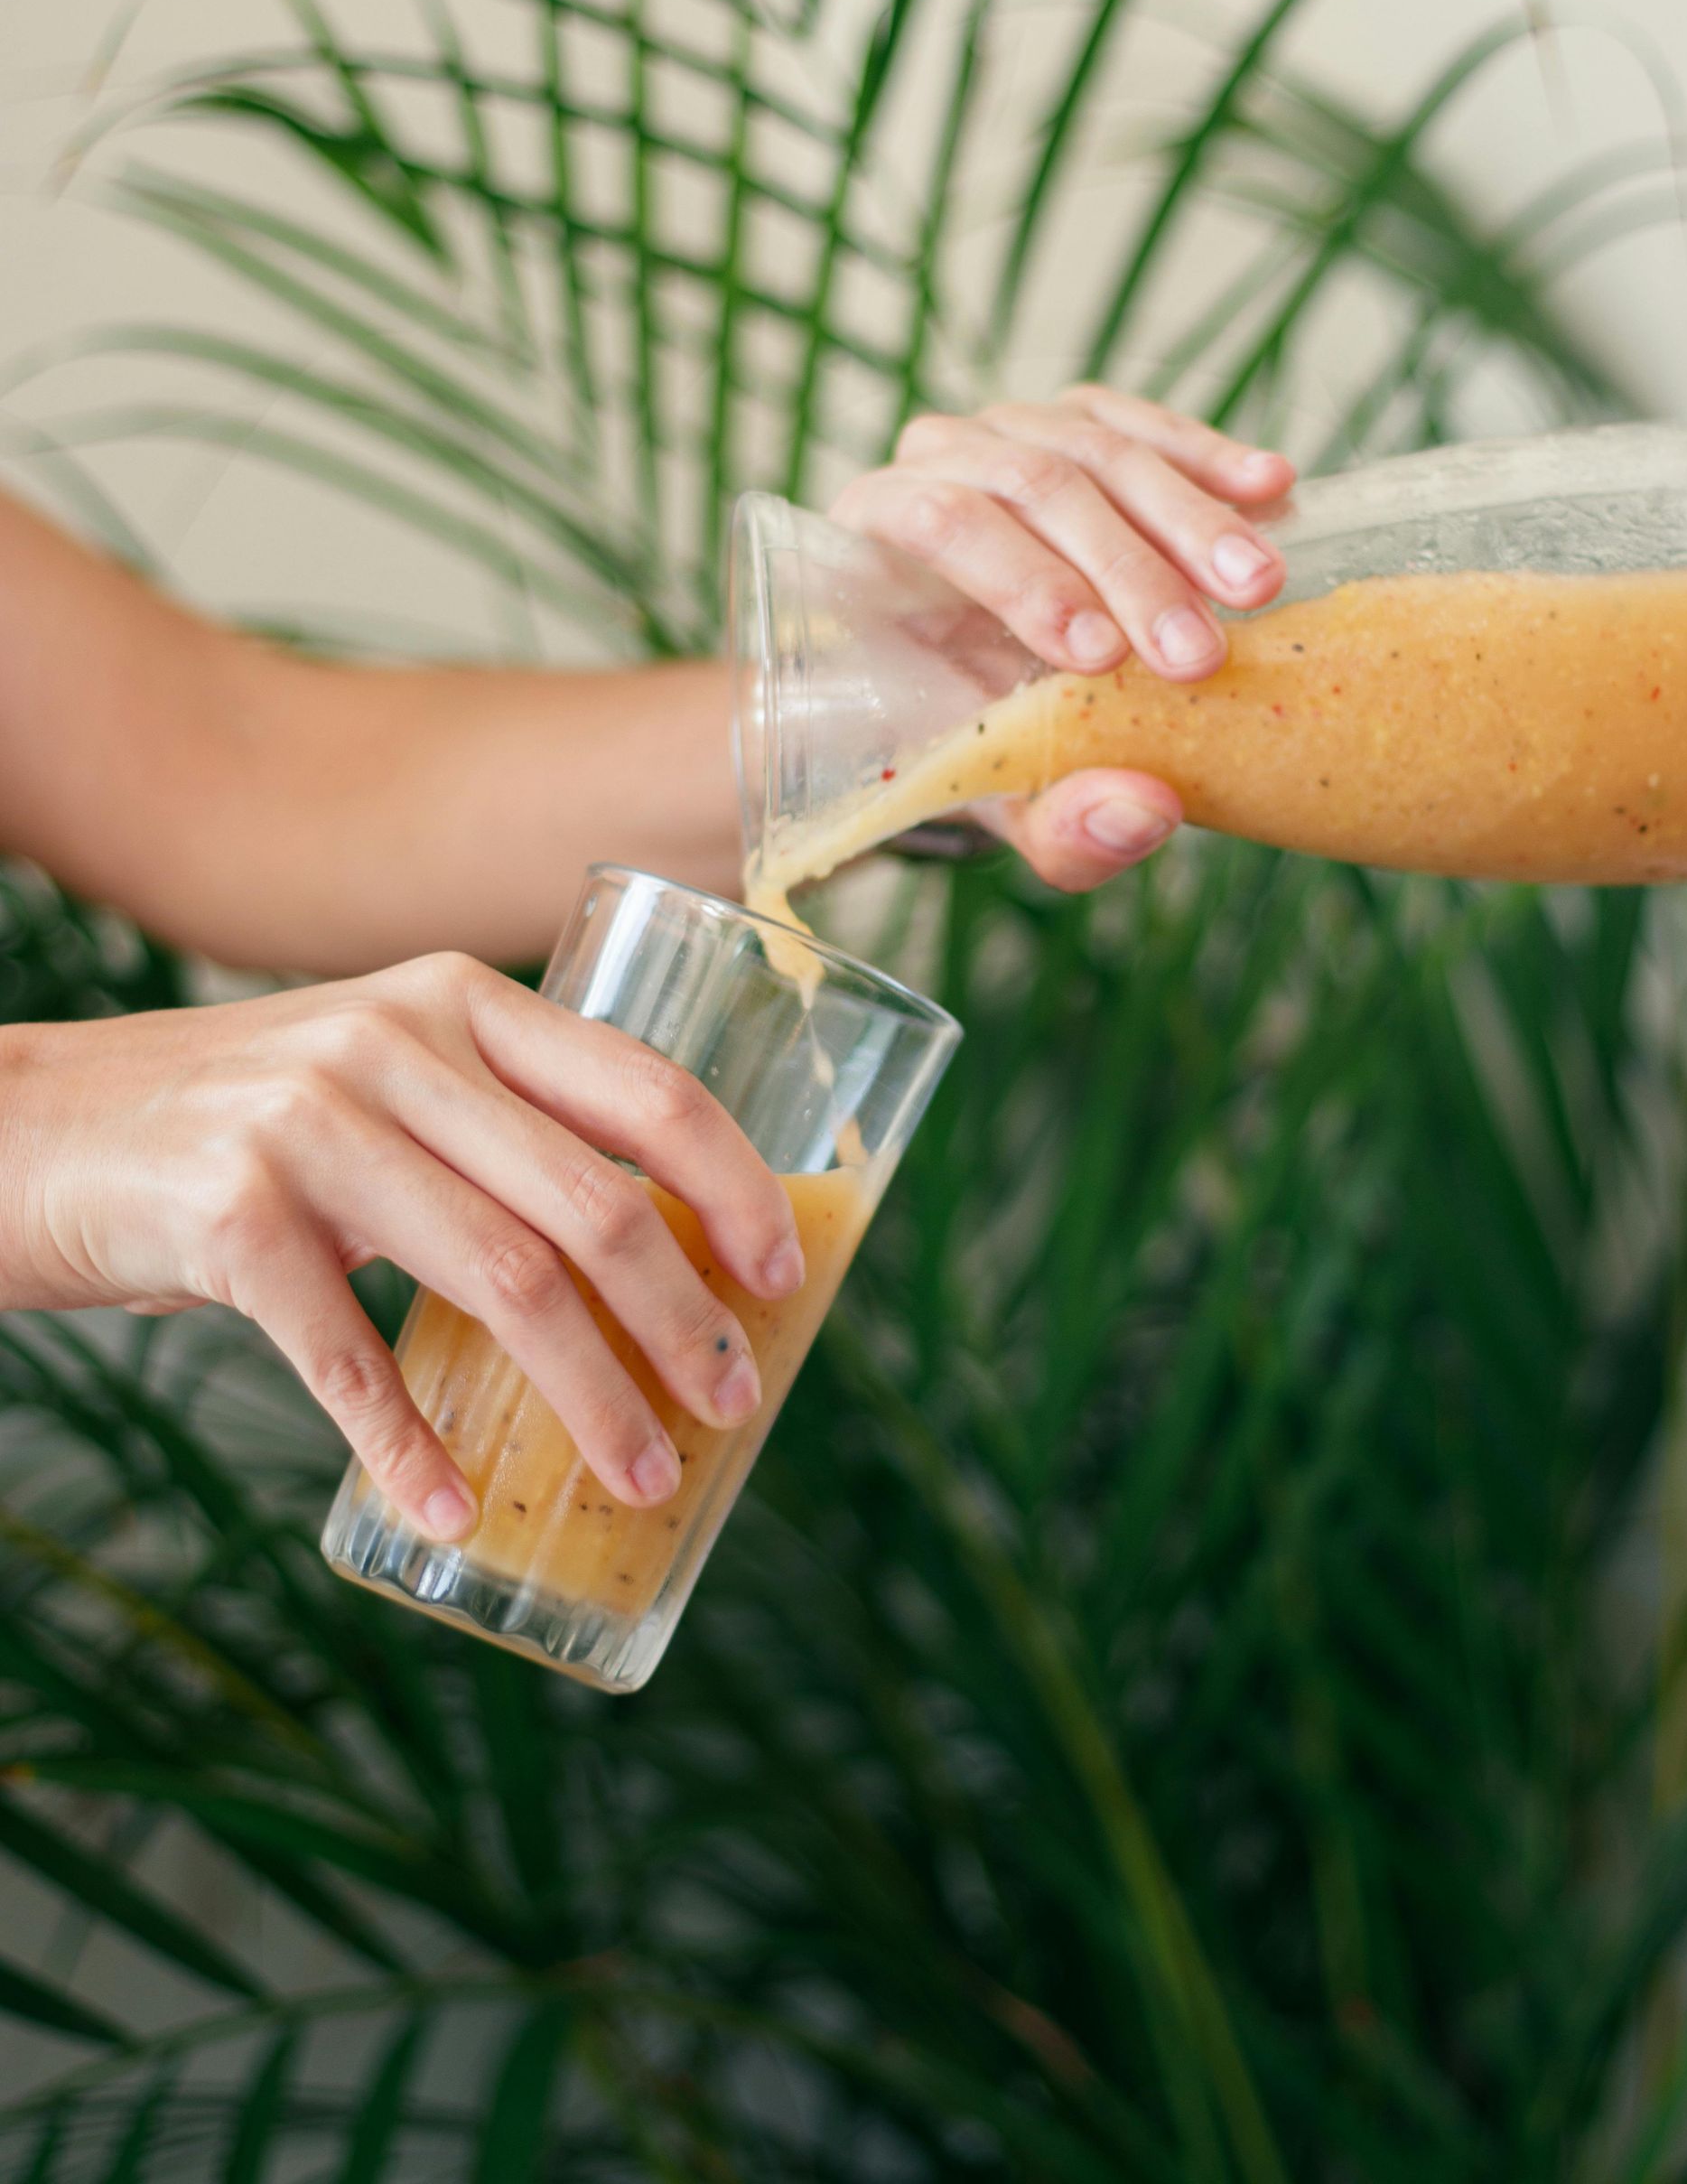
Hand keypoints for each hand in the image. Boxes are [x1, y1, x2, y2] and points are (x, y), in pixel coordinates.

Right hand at [0, 956, 804, 1538]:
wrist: (35, 1129)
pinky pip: (353, 1358)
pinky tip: (451, 1513)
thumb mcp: (378, 1079)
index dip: (733, 1187)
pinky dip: (412, 1451)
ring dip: (589, 1401)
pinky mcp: (230, 1215)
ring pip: (505, 1284)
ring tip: (638, 1477)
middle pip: (592, 1204)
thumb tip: (650, 1261)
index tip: (782, 1277)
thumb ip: (491, 1129)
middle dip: (683, 1322)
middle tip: (726, 1407)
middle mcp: (397, 1043)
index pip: (645, 1086)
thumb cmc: (239, 1127)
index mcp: (459, 1001)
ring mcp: (311, 1124)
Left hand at [832, 385, 1293, 891]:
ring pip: (1095, 448)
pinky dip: (1207, 456)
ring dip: (1184, 518)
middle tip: (1197, 649)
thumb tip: (1140, 813)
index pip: (939, 522)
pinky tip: (1272, 489)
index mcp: (874, 539)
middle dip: (1125, 568)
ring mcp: (1010, 431)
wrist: (988, 689)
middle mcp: (934, 463)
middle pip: (1031, 483)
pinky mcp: (1083, 423)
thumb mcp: (1008, 800)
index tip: (1101, 656)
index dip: (1022, 580)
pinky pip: (1143, 424)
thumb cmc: (977, 738)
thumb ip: (1059, 823)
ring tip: (1257, 585)